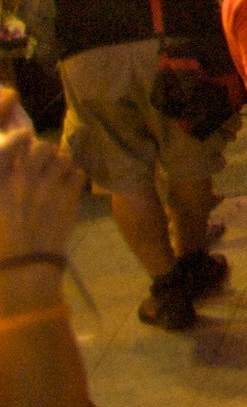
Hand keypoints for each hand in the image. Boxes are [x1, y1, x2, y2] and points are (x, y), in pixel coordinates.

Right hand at [0, 120, 83, 261]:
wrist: (21, 266)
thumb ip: (4, 182)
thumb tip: (15, 171)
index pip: (14, 143)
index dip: (21, 139)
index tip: (24, 142)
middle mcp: (22, 176)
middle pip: (42, 147)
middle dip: (44, 152)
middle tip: (44, 164)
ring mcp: (47, 185)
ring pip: (64, 158)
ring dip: (62, 165)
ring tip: (58, 176)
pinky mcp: (69, 197)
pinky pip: (78, 175)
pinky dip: (75, 179)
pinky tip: (69, 189)